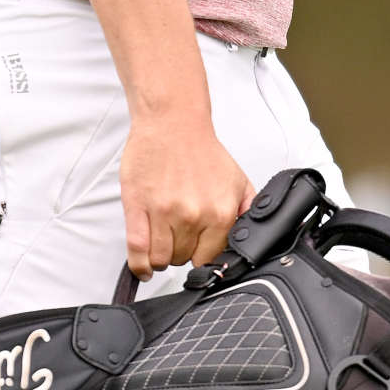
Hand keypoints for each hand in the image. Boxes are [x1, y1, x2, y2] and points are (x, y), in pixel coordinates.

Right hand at [120, 112, 251, 280]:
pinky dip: (140, 265)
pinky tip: (144, 267)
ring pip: (160, 259)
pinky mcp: (138, 207)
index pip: (210, 259)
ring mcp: (163, 213)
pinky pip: (137, 250)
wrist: (173, 122)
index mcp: (220, 212)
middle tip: (179, 235)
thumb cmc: (201, 151)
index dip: (202, 256)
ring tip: (163, 241)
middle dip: (181, 252)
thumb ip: (247, 212)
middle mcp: (193, 216)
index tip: (197, 250)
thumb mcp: (237, 181)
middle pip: (183, 260)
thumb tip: (252, 238)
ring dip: (160, 256)